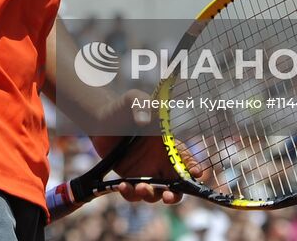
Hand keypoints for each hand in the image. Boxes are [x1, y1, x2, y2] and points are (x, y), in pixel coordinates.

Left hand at [91, 91, 185, 205]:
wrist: (100, 120)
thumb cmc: (122, 108)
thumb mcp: (133, 99)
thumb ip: (142, 104)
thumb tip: (144, 120)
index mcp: (168, 145)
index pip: (186, 160)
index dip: (194, 168)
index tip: (196, 173)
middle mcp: (160, 161)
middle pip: (176, 185)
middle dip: (175, 194)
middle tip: (168, 196)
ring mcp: (145, 172)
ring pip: (155, 193)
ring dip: (150, 195)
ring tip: (140, 187)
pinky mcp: (129, 179)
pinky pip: (133, 193)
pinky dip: (130, 193)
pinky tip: (122, 186)